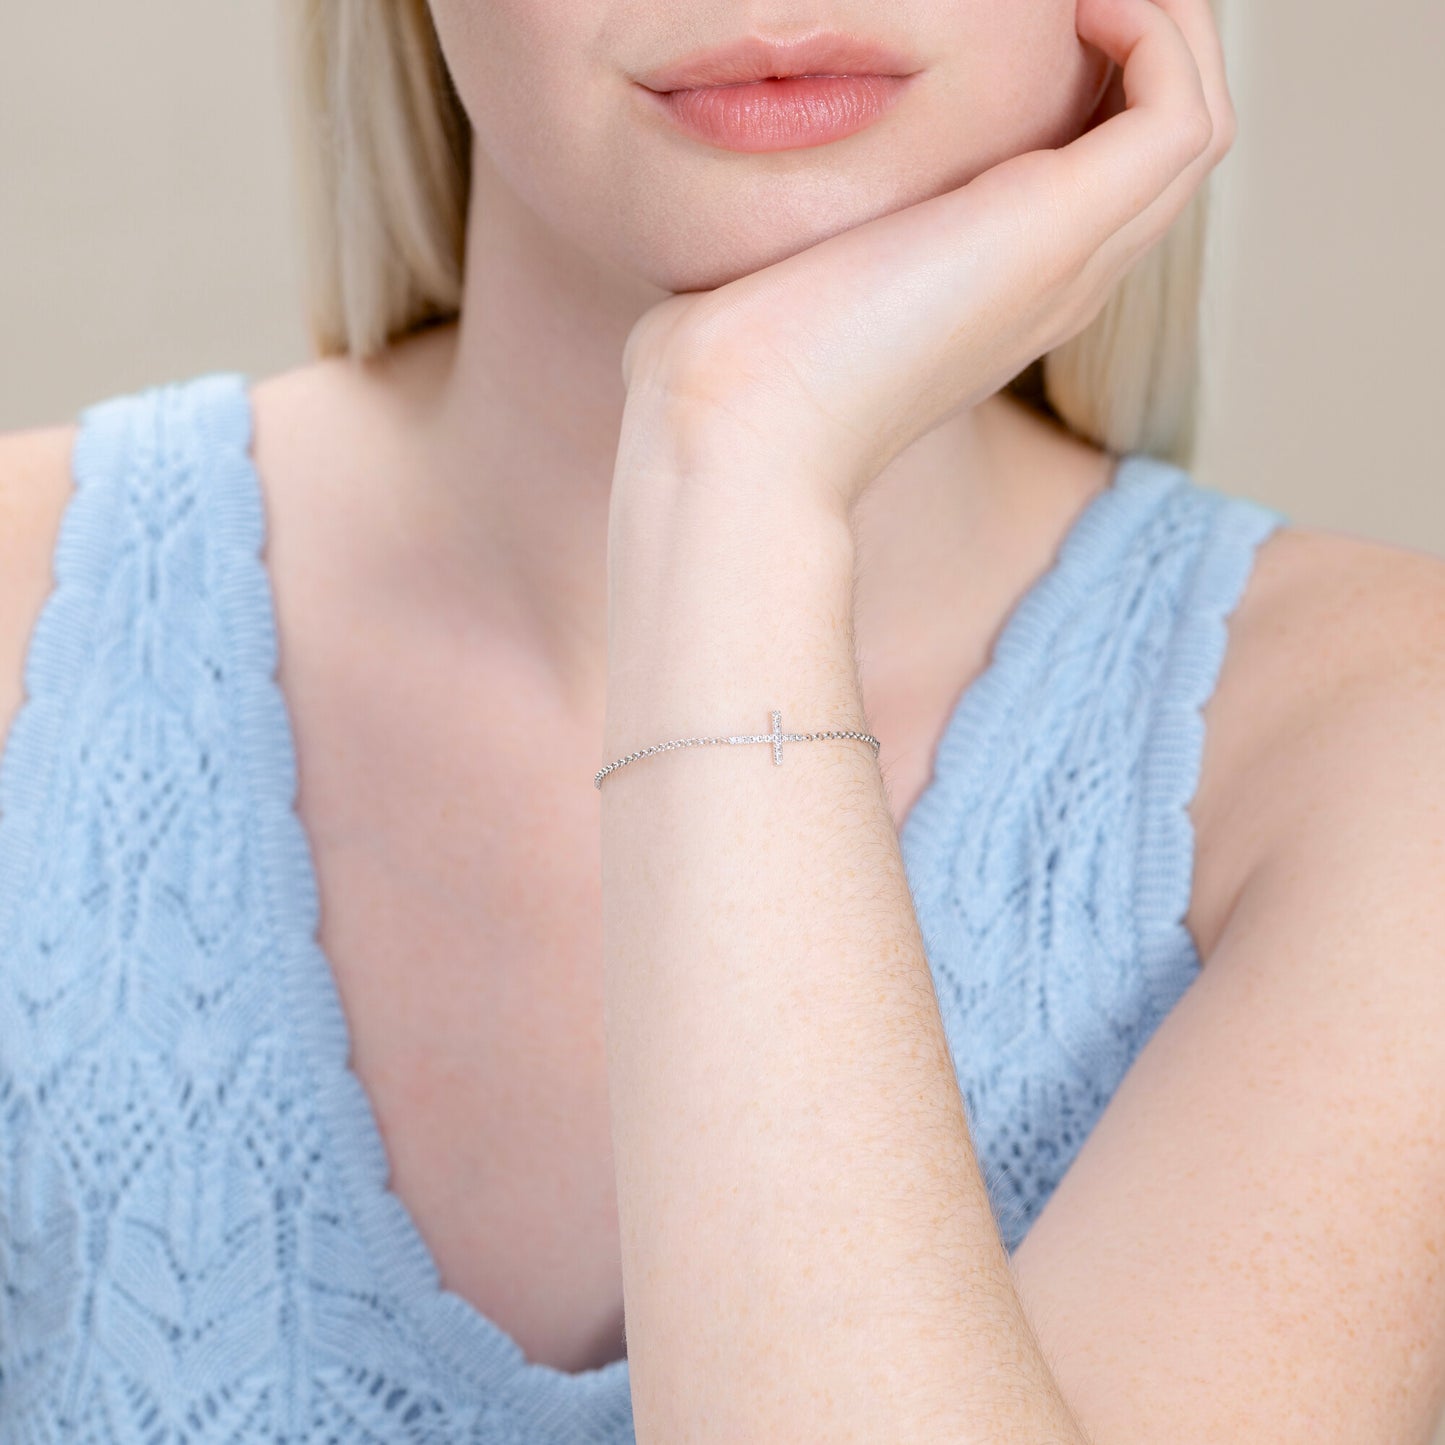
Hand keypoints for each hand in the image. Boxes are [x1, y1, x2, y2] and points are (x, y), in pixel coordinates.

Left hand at [619, 0, 1232, 516]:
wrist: (740, 427)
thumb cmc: (731, 365)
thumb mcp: (790, 269)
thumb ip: (817, 222)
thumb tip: (754, 158)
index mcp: (998, 290)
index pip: (1094, 173)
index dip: (1088, 78)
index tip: (1031, 17)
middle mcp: (1053, 280)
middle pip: (1160, 142)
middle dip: (1138, 35)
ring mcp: (1068, 262)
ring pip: (1193, 121)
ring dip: (1162, 24)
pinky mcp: (1061, 231)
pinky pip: (1178, 113)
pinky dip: (1152, 36)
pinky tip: (1074, 1)